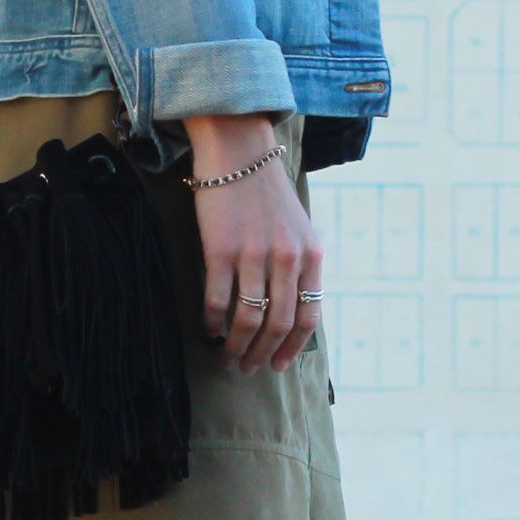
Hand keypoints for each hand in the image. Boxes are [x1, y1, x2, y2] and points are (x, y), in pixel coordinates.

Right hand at [185, 113, 323, 372]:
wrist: (238, 151)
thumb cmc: (266, 192)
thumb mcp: (298, 228)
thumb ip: (299, 266)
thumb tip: (291, 310)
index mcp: (310, 255)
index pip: (308, 316)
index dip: (293, 348)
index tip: (279, 366)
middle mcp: (286, 259)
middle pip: (278, 325)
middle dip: (262, 355)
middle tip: (247, 369)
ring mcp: (253, 255)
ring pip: (248, 320)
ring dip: (236, 347)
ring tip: (227, 358)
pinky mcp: (220, 250)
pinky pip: (217, 301)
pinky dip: (212, 323)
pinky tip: (208, 330)